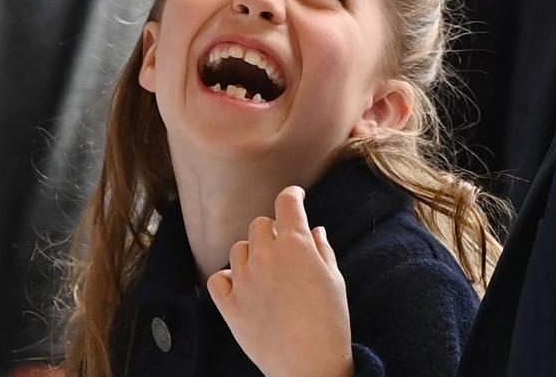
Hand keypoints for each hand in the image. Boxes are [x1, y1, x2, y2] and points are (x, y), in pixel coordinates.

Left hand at [207, 186, 352, 376]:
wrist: (308, 364)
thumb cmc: (330, 322)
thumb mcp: (335, 279)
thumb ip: (322, 249)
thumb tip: (314, 231)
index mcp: (295, 245)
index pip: (286, 203)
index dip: (292, 195)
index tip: (294, 196)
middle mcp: (265, 256)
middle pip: (260, 224)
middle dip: (273, 230)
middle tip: (284, 245)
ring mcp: (244, 280)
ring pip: (238, 248)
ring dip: (251, 252)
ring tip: (265, 269)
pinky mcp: (229, 305)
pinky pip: (219, 279)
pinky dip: (228, 278)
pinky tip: (241, 285)